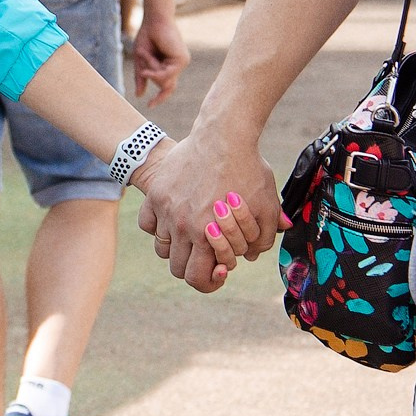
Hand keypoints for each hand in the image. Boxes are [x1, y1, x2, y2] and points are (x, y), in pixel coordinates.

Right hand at [130, 6, 190, 104]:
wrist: (154, 20)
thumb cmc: (148, 36)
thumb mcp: (141, 60)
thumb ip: (142, 78)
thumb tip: (139, 95)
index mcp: (169, 66)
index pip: (168, 87)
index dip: (160, 98)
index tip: (150, 106)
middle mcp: (177, 66)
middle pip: (163, 85)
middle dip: (149, 74)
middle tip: (143, 56)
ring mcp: (181, 63)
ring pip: (164, 81)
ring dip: (150, 68)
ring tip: (146, 53)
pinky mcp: (182, 60)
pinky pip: (166, 74)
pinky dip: (154, 67)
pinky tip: (149, 58)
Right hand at [136, 124, 280, 291]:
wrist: (223, 134)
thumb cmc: (247, 168)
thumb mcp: (267, 204)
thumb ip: (264, 236)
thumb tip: (252, 256)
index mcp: (207, 235)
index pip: (197, 278)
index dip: (211, 280)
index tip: (221, 268)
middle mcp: (182, 226)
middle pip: (178, 268)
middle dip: (195, 267)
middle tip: (207, 254)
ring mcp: (165, 210)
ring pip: (162, 248)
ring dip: (178, 248)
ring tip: (193, 236)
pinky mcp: (156, 195)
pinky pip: (147, 224)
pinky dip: (158, 227)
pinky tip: (174, 219)